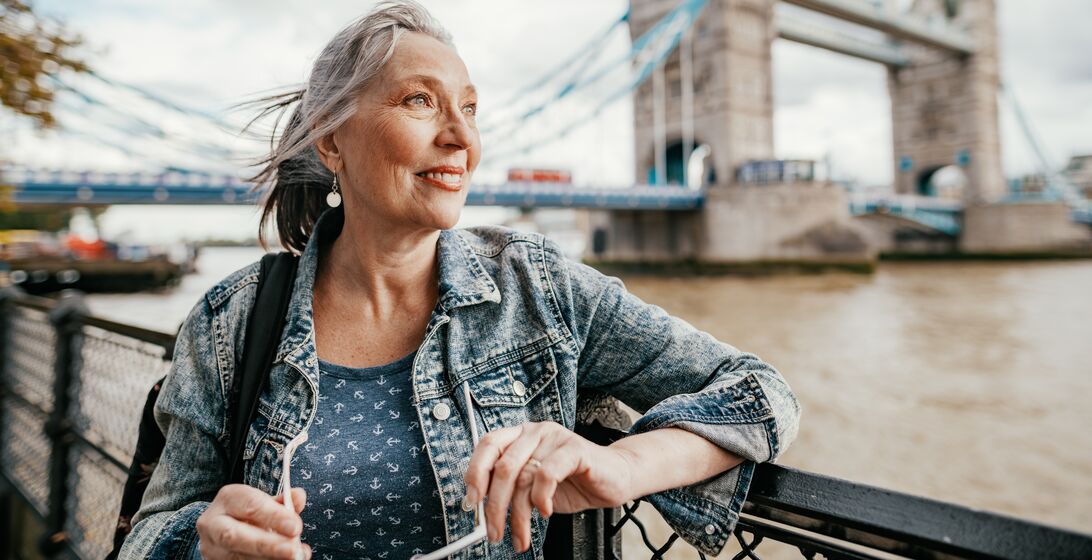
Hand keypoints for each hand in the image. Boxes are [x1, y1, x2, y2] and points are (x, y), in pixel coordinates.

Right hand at [195, 484, 311, 559]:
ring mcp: (213, 547)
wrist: (222, 529)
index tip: (295, 527)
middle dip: (267, 544)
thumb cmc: (249, 513)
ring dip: (268, 559)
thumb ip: (282, 501)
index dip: (274, 516)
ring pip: (236, 557)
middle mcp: (214, 523)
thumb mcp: (265, 502)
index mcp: (228, 499)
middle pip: (235, 536)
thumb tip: (299, 496)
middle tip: (293, 550)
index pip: (250, 505)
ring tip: (293, 557)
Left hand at [463, 421, 633, 553]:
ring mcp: (554, 437)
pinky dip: (541, 498)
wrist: (616, 477)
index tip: (470, 502)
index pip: (487, 445)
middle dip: (494, 506)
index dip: (474, 473)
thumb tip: (481, 509)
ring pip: (523, 477)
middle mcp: (534, 432)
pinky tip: (546, 511)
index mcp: (520, 436)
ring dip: (518, 515)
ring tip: (520, 535)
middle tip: (493, 531)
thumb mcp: (534, 487)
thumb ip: (511, 490)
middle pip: (502, 467)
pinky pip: (547, 474)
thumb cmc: (575, 482)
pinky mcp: (574, 448)